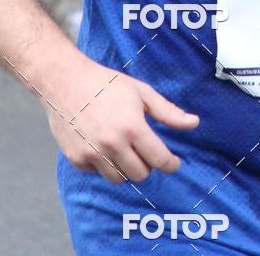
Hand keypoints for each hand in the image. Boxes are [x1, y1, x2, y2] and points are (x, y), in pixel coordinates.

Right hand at [43, 54, 198, 183]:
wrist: (64, 82)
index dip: (171, 164)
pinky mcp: (76, 159)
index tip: (173, 163)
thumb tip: (194, 123)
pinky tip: (102, 144)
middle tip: (144, 148)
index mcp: (132, 127)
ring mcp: (92, 154)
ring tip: (124, 147)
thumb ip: (168, 112)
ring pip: (119, 179)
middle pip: (141, 174)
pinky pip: (98, 173)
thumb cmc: (106, 84)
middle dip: (147, 164)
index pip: (159, 160)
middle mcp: (112, 144)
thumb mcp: (141, 92)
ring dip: (126, 167)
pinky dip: (104, 164)